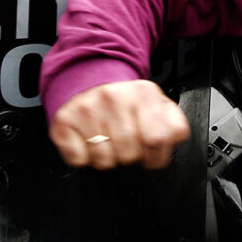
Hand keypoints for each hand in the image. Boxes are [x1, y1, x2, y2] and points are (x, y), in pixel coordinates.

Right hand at [49, 80, 189, 169]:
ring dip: (108, 159)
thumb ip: (173, 122)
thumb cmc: (125, 101)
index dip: (156, 157)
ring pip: (104, 161)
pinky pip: (79, 159)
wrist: (88, 80)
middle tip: (126, 145)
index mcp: (143, 93)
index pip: (158, 140)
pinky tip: (88, 142)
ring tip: (107, 142)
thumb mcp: (156, 104)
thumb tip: (175, 137)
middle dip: (130, 157)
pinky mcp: (65, 120)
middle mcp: (114, 97)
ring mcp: (87, 108)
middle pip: (129, 154)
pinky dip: (84, 158)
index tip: (151, 156)